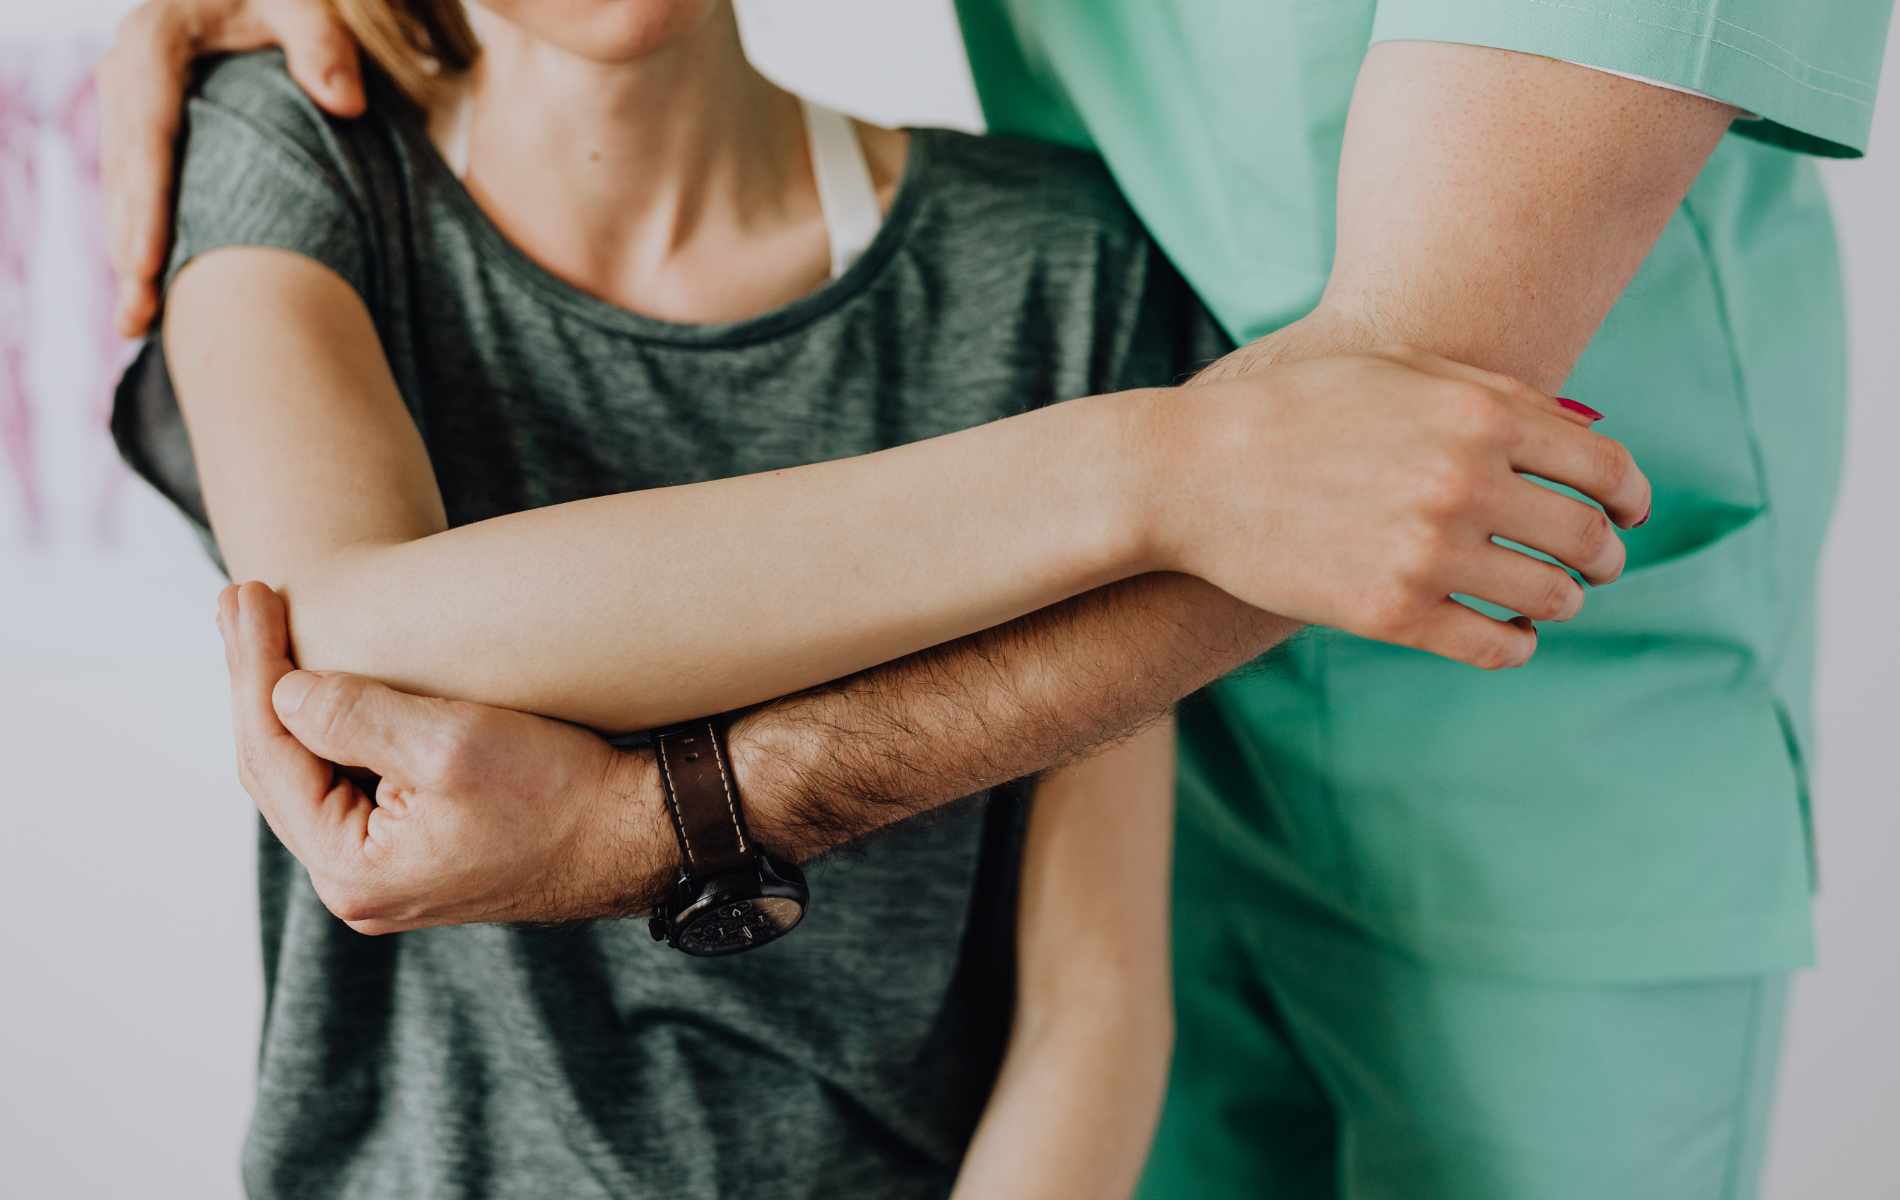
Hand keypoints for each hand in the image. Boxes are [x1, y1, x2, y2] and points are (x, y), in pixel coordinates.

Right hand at [98, 0, 363, 337]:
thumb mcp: (302, 4)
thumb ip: (323, 45)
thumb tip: (347, 103)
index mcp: (154, 41)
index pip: (147, 132)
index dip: (146, 201)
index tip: (149, 262)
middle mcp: (128, 77)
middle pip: (125, 175)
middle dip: (129, 248)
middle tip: (140, 318)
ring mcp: (130, 109)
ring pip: (122, 193)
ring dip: (128, 258)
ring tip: (137, 326)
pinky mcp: (144, 133)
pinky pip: (137, 194)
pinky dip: (142, 242)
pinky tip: (151, 296)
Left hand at [216, 581, 672, 933]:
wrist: (639, 833)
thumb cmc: (562, 792)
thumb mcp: (453, 743)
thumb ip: (354, 716)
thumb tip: (281, 689)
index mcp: (353, 868)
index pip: (271, 754)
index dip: (253, 667)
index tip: (248, 593)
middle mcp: (358, 885)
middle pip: (276, 769)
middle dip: (256, 679)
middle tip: (239, 598)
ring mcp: (387, 873)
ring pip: (308, 777)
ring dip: (286, 701)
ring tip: (263, 630)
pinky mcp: (417, 852)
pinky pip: (345, 785)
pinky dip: (327, 729)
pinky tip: (321, 686)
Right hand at [1138, 345, 1648, 670]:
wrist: (1190, 472)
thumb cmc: (1296, 411)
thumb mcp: (1400, 373)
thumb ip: (1496, 397)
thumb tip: (1585, 442)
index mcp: (1479, 414)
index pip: (1607, 468)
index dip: (1630, 496)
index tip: (1627, 512)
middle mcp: (1464, 482)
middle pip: (1586, 536)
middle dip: (1603, 554)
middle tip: (1594, 563)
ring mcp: (1427, 552)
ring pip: (1550, 597)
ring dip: (1561, 601)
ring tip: (1546, 598)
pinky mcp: (1391, 613)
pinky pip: (1495, 646)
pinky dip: (1516, 644)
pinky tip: (1506, 633)